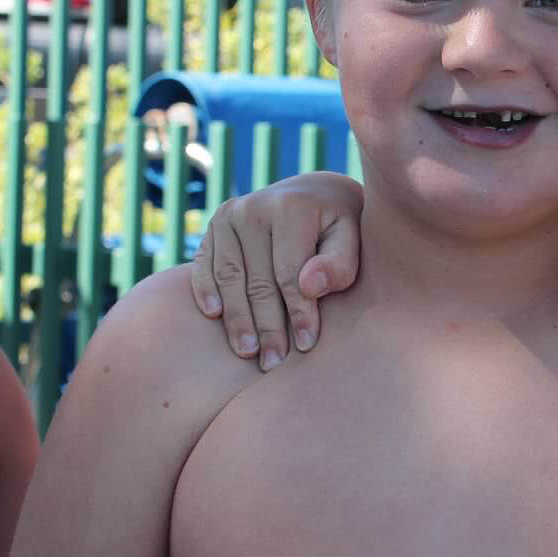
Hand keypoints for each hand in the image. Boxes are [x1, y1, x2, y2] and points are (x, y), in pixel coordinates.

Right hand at [189, 172, 363, 369]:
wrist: (314, 194)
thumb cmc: (340, 225)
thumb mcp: (352, 238)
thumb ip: (339, 264)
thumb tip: (309, 286)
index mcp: (291, 206)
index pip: (290, 273)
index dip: (298, 312)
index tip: (305, 345)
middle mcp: (253, 207)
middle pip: (258, 281)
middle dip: (267, 326)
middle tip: (273, 362)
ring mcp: (228, 215)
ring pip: (229, 279)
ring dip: (237, 319)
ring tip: (249, 353)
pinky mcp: (213, 225)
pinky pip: (205, 265)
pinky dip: (206, 291)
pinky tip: (215, 317)